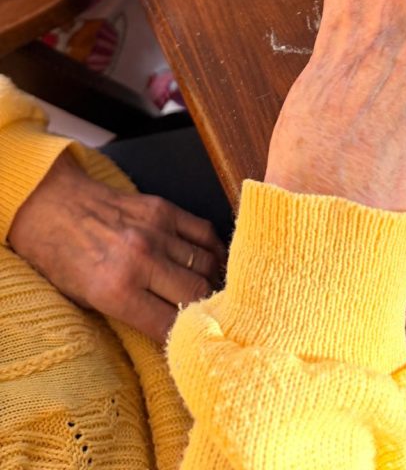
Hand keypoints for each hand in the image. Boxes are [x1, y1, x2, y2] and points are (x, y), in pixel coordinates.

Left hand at [8, 150, 224, 343]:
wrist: (50, 205)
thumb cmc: (61, 259)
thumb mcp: (85, 301)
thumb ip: (130, 315)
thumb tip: (170, 330)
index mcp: (116, 291)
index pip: (170, 325)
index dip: (186, 337)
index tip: (193, 342)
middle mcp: (141, 260)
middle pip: (197, 293)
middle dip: (205, 310)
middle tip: (208, 316)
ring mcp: (156, 231)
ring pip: (206, 263)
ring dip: (212, 280)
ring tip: (212, 291)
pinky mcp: (164, 208)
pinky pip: (204, 232)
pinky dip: (213, 250)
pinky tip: (212, 262)